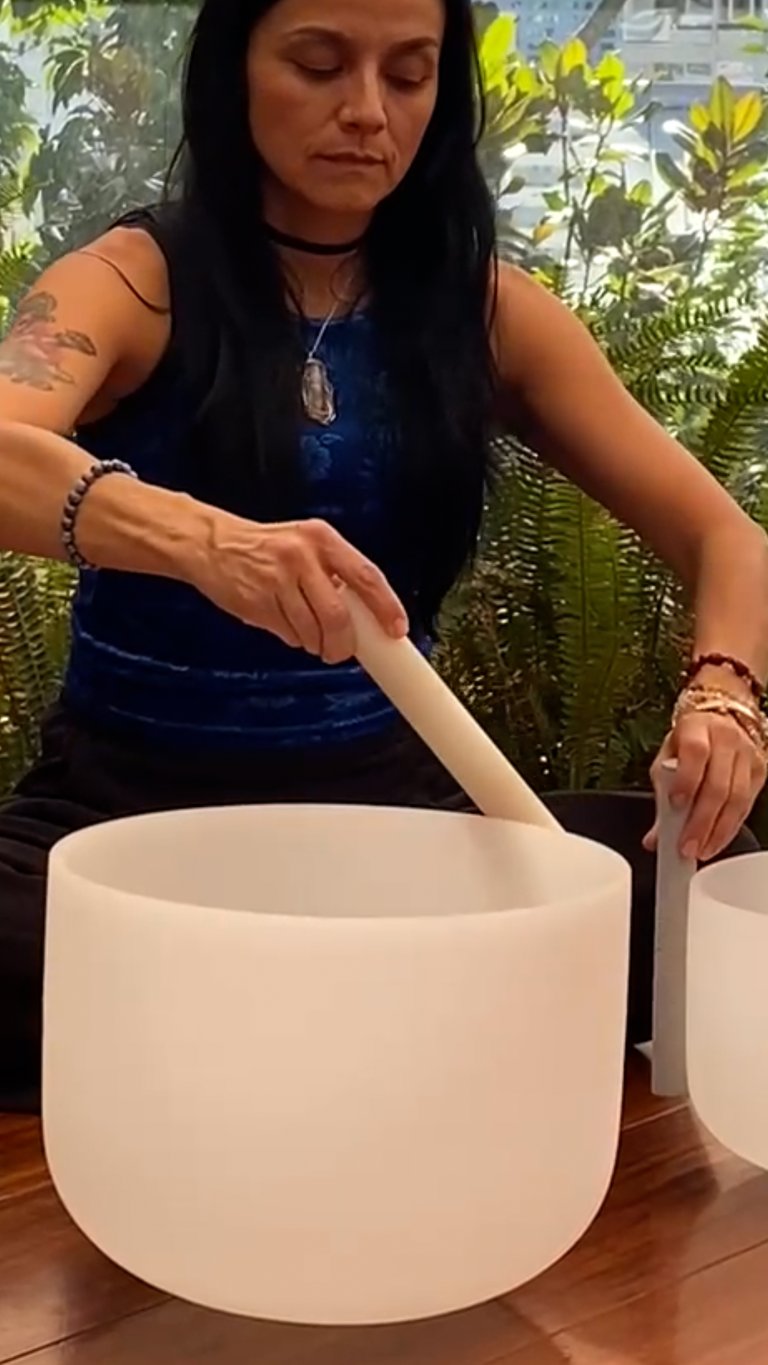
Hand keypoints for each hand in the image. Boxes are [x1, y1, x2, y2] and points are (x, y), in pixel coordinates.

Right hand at [188, 513, 407, 663]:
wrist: (210, 544)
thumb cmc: (266, 548)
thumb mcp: (305, 544)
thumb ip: (334, 572)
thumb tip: (365, 616)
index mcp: (322, 539)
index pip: (366, 576)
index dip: (386, 607)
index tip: (396, 629)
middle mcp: (301, 556)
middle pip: (337, 616)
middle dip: (343, 644)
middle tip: (342, 652)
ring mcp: (277, 580)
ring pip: (312, 632)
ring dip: (315, 644)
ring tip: (308, 635)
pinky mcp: (257, 603)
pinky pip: (287, 634)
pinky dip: (292, 638)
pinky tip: (284, 623)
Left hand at [643, 711, 766, 861]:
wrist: (722, 722)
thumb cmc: (690, 742)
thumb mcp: (668, 758)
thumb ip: (661, 794)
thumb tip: (655, 838)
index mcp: (697, 728)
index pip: (695, 753)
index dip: (687, 780)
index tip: (676, 805)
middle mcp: (726, 738)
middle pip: (718, 784)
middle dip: (701, 821)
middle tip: (687, 846)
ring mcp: (747, 755)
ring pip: (737, 799)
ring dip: (717, 831)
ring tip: (701, 850)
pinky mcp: (760, 771)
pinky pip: (746, 806)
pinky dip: (730, 828)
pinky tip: (717, 841)